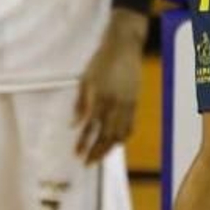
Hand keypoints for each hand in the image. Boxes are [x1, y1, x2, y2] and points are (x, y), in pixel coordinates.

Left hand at [74, 10, 146, 163]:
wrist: (124, 46)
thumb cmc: (101, 61)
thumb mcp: (85, 80)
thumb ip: (80, 104)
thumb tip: (73, 125)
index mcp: (100, 97)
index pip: (90, 127)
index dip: (83, 143)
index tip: (77, 154)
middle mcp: (115, 103)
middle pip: (107, 135)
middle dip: (97, 151)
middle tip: (88, 162)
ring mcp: (128, 103)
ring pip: (121, 132)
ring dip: (110, 147)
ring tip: (101, 156)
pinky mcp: (135, 101)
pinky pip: (131, 124)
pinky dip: (123, 136)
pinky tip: (117, 141)